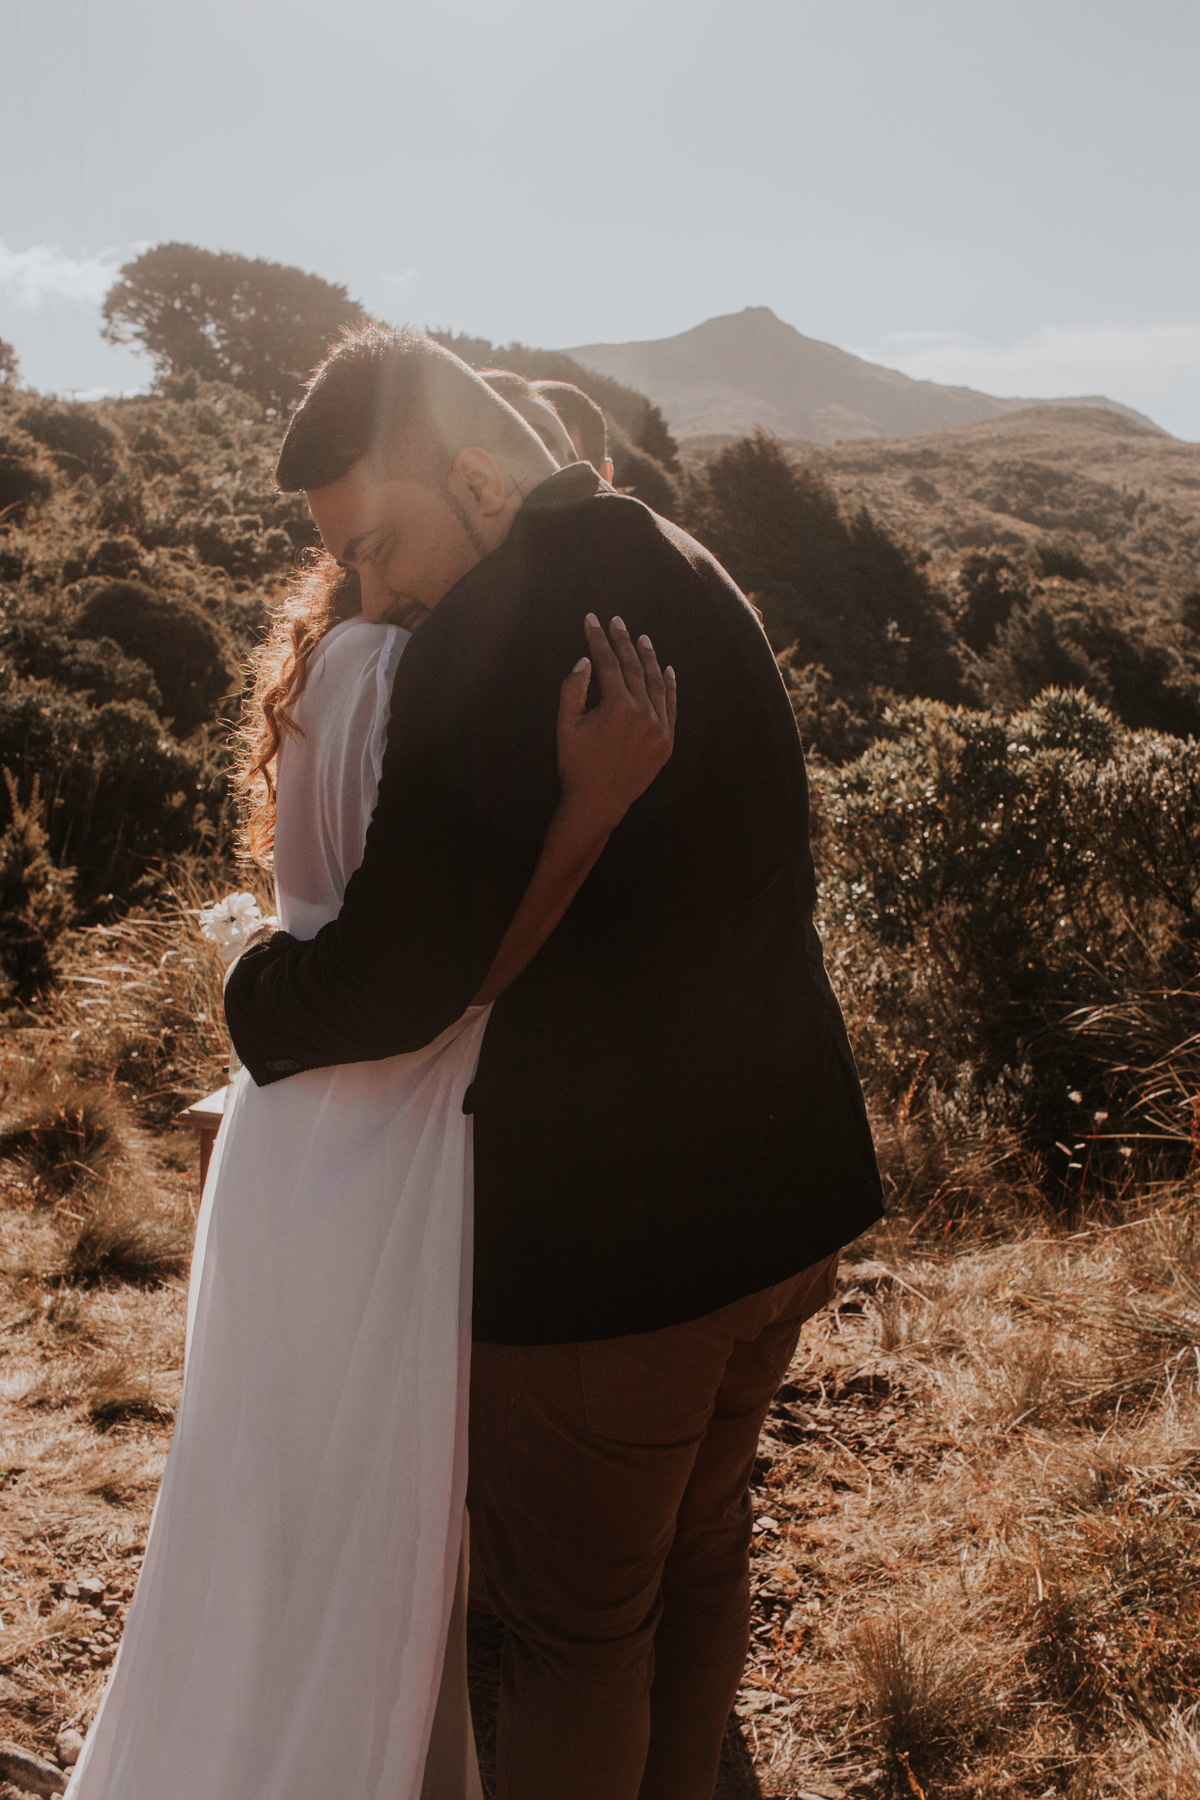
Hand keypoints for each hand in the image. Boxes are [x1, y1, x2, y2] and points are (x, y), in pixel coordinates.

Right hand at [555, 614, 676, 833]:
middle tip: (617, 621)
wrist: (598, 803)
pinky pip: (671, 707)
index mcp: (617, 707)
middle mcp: (644, 714)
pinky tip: (667, 669)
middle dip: (623, 641)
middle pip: (634, 668)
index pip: (608, 663)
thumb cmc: (576, 765)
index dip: (599, 639)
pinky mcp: (667, 742)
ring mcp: (659, 728)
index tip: (592, 620)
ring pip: (657, 683)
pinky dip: (670, 686)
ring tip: (642, 638)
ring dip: (649, 658)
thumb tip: (585, 660)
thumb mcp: (565, 726)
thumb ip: (573, 689)